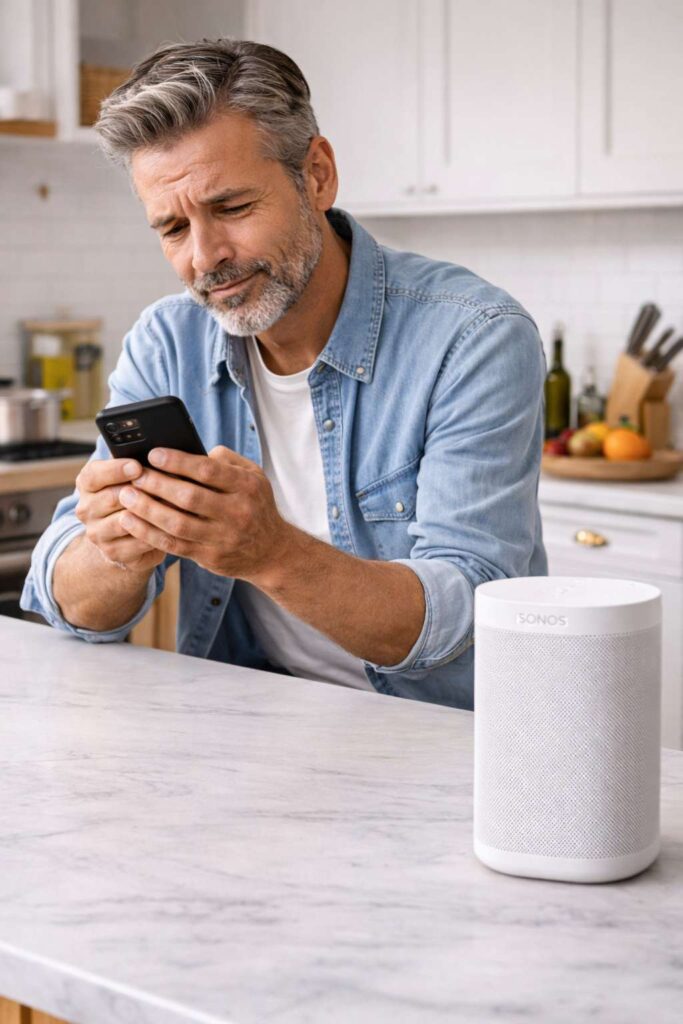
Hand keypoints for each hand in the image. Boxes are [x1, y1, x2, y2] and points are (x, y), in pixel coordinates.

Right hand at [75, 458, 167, 572]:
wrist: (128, 535)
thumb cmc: (136, 495)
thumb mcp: (132, 477)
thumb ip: (138, 465)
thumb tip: (160, 456)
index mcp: (88, 484)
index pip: (94, 474)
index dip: (116, 470)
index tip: (137, 466)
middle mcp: (87, 508)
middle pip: (111, 498)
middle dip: (140, 491)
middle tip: (166, 486)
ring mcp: (97, 533)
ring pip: (124, 521)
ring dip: (150, 513)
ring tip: (174, 505)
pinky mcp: (112, 552)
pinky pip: (136, 542)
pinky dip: (155, 534)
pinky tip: (171, 526)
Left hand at [116, 446, 290, 581]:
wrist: (271, 551)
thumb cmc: (255, 505)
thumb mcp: (253, 476)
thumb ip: (227, 460)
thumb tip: (195, 450)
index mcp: (247, 487)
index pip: (208, 471)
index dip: (178, 462)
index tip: (153, 454)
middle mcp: (237, 512)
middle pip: (189, 497)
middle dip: (157, 484)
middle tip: (134, 474)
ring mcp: (223, 538)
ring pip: (177, 523)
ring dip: (147, 509)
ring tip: (125, 495)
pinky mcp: (210, 557)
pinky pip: (173, 545)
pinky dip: (148, 533)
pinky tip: (131, 521)